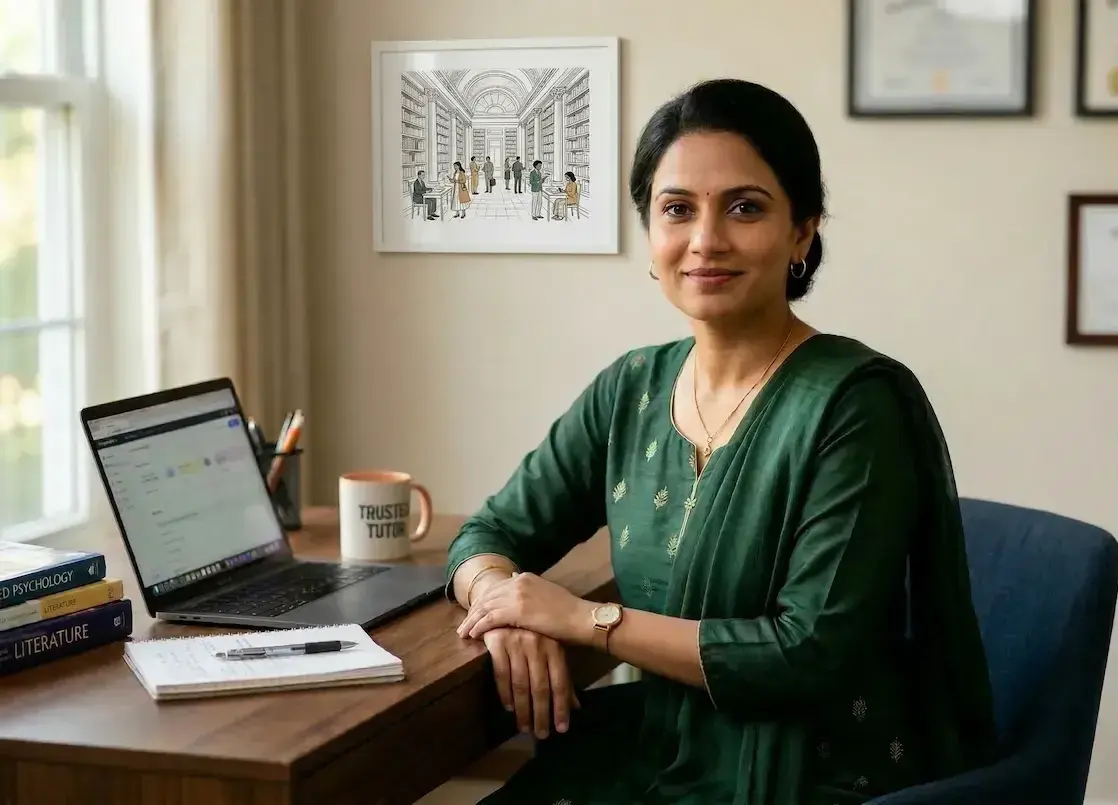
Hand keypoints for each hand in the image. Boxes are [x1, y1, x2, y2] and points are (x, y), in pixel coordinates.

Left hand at [457, 572, 590, 643]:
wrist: (580, 618)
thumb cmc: (568, 612)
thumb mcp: (547, 594)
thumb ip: (530, 592)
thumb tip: (516, 583)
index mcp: (525, 577)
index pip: (496, 588)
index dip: (483, 602)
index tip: (475, 614)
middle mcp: (518, 581)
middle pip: (487, 596)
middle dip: (473, 612)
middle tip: (464, 626)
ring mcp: (516, 594)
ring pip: (485, 607)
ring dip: (472, 621)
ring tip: (464, 633)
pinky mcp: (516, 610)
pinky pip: (489, 618)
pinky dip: (478, 627)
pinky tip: (473, 635)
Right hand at [481, 627, 579, 738]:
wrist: (505, 604)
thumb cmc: (532, 632)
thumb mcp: (551, 651)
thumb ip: (562, 678)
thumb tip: (575, 707)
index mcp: (555, 647)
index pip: (561, 683)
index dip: (561, 707)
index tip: (561, 729)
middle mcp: (538, 645)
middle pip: (541, 687)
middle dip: (542, 714)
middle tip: (541, 735)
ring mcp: (517, 643)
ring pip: (521, 684)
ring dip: (523, 709)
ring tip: (524, 727)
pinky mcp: (497, 642)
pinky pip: (501, 673)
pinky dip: (505, 693)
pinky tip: (509, 707)